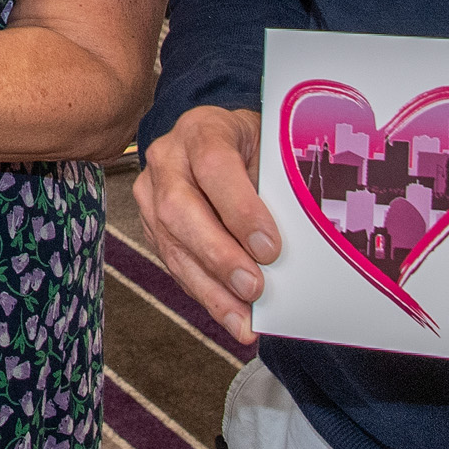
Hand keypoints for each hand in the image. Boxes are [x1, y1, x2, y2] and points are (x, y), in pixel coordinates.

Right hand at [136, 106, 275, 343]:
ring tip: (243, 319)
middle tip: (253, 288)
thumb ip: (277, 187)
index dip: (240, 209)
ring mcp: (151, 192)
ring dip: (210, 287)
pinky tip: (231, 315)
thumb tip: (297, 244)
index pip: (214, 165)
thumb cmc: (253, 148)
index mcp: (202, 129)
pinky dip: (205, 293)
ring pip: (171, 243)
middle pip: (180, 208)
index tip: (270, 246)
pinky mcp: (151, 225)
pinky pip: (173, 263)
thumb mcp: (270, 150)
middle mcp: (167, 157)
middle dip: (219, 255)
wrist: (219, 142)